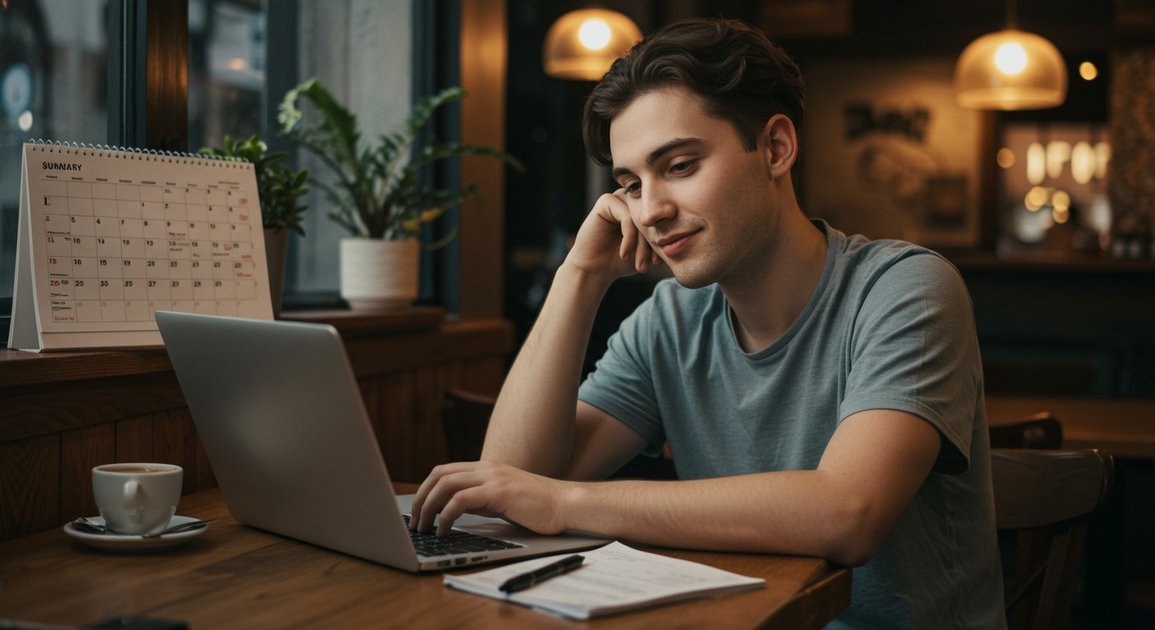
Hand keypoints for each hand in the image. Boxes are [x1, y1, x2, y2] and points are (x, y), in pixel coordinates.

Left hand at [408, 460, 571, 535]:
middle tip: (414, 522)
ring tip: (424, 528)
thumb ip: (480, 498)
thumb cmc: (538, 507)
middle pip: (439, 475)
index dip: (425, 489)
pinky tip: (444, 530)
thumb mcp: (503, 499)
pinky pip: (461, 500)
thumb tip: (454, 509)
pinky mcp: (499, 492)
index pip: (444, 471)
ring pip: (446, 485)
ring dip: (428, 507)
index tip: (418, 510)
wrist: (566, 504)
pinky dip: (446, 515)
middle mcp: (487, 468)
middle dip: (420, 498)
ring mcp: (493, 478)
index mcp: (487, 468)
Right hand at [565, 189, 660, 280]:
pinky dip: (629, 238)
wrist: (595, 269)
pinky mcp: (606, 201)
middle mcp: (631, 199)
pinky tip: (624, 255)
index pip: (662, 218)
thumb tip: (685, 235)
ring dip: (642, 244)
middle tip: (649, 265)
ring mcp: (618, 198)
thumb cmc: (621, 260)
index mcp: (642, 207)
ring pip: (641, 218)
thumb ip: (663, 239)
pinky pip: (627, 217)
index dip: (663, 240)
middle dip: (653, 244)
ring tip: (639, 264)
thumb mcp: (648, 250)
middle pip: (653, 217)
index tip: (657, 263)